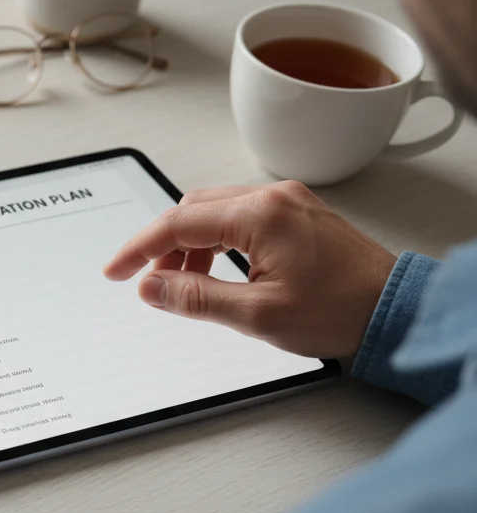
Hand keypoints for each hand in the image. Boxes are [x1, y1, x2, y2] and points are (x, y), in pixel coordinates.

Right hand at [103, 181, 395, 357]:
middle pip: (194, 209)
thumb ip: (195, 298)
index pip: (178, 222)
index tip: (116, 271)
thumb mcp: (257, 315)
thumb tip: (150, 287)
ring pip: (215, 211)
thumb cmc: (341, 312)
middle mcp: (273, 197)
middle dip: (162, 244)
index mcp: (260, 215)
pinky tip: (215, 270)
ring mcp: (288, 202)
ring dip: (189, 244)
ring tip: (182, 284)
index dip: (139, 249)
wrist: (397, 310)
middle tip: (146, 281)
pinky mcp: (298, 214)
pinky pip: (240, 216)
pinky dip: (216, 240)